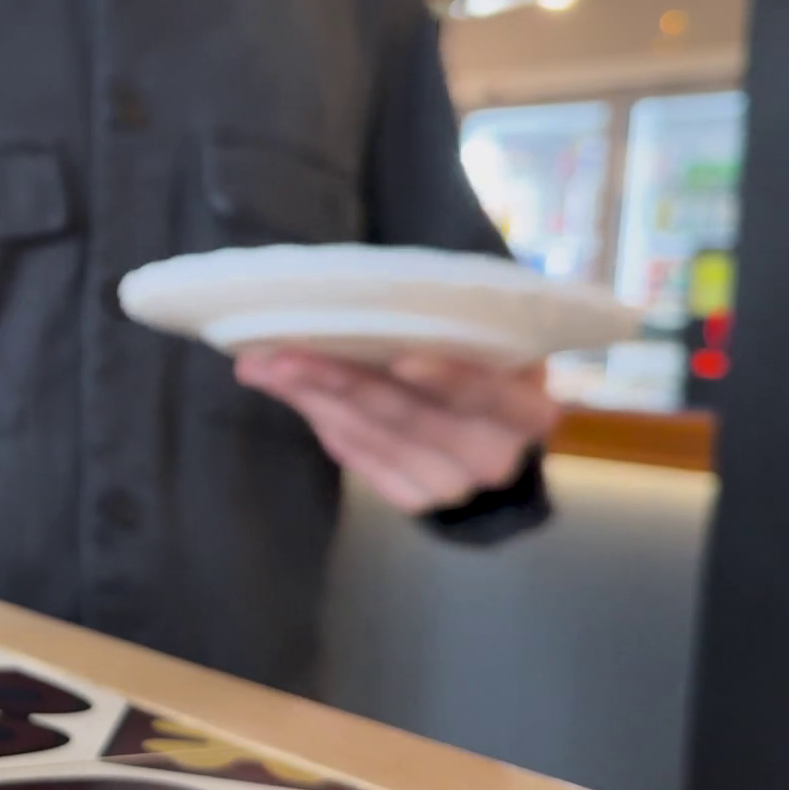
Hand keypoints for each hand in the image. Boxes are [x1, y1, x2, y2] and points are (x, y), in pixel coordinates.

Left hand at [234, 349, 559, 514]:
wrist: (487, 434)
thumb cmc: (477, 361)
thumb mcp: (476, 336)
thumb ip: (427, 318)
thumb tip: (335, 289)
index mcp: (526, 408)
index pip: (490, 395)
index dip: (450, 379)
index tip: (402, 359)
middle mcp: (495, 456)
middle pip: (410, 417)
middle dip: (339, 381)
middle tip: (279, 354)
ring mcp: (452, 485)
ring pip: (373, 438)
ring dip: (313, 398)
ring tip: (262, 366)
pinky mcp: (413, 500)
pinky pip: (358, 459)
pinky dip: (322, 421)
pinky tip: (290, 391)